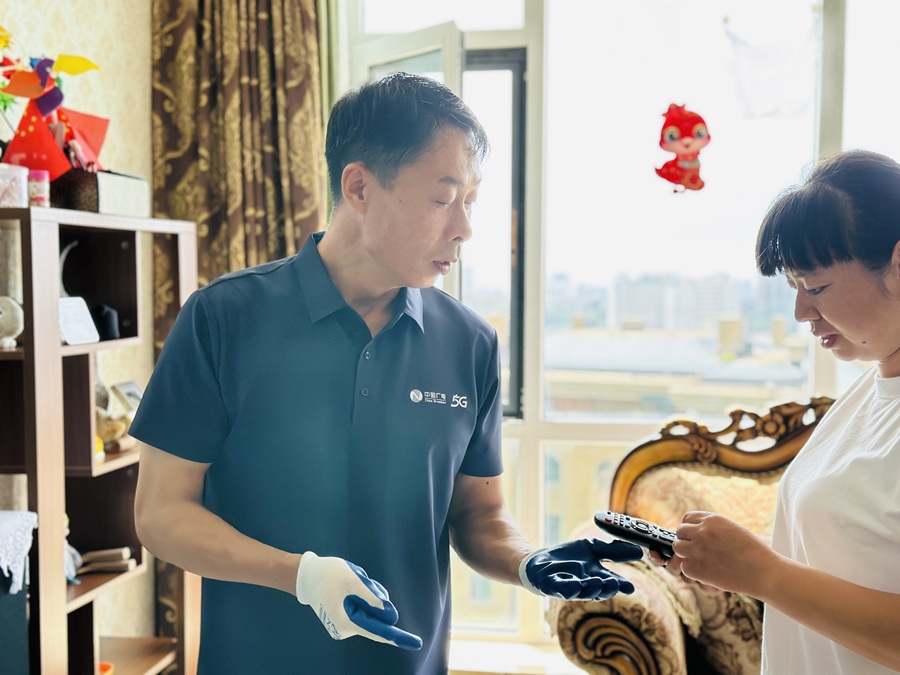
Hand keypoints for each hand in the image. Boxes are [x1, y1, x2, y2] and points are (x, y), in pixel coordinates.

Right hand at [295, 551, 422, 650]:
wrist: (306, 575)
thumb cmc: (328, 575)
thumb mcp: (352, 579)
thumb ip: (372, 596)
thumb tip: (391, 614)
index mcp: (348, 622)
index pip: (379, 631)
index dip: (398, 636)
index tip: (416, 643)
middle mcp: (347, 628)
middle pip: (376, 615)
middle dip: (374, 597)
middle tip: (360, 579)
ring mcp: (345, 624)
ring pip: (371, 609)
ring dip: (367, 593)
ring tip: (351, 579)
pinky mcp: (345, 618)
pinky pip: (363, 607)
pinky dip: (362, 595)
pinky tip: (348, 585)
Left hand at [519, 538, 642, 599]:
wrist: (539, 562)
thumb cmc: (568, 558)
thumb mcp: (592, 548)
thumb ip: (613, 550)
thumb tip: (639, 550)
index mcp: (596, 577)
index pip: (612, 582)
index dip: (621, 585)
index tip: (630, 587)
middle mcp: (584, 585)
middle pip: (599, 590)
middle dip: (607, 588)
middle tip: (615, 584)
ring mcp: (568, 587)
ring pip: (582, 592)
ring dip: (591, 589)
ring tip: (598, 582)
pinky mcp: (551, 586)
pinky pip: (561, 589)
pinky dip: (569, 587)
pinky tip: (576, 584)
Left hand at [669, 511, 775, 595]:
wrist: (764, 572)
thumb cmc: (753, 552)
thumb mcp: (733, 529)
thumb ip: (714, 527)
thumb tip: (697, 529)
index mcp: (712, 520)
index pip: (687, 519)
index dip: (690, 528)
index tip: (694, 536)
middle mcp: (702, 531)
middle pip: (680, 532)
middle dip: (687, 541)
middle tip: (698, 551)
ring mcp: (697, 549)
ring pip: (678, 548)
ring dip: (686, 555)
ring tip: (701, 561)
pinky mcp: (695, 568)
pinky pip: (684, 567)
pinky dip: (693, 572)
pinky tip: (707, 573)